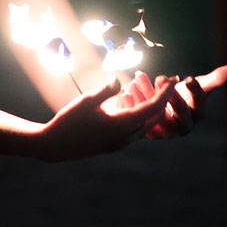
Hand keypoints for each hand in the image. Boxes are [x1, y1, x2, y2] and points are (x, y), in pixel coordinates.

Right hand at [39, 77, 175, 160]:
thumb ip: (108, 90)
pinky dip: (136, 115)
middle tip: (164, 82)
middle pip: (153, 118)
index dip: (164, 93)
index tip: (172, 80)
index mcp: (122, 125)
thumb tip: (120, 82)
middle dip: (160, 99)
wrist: (55, 145)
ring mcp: (119, 143)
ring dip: (147, 107)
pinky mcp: (112, 144)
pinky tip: (126, 102)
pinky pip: (132, 129)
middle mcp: (126, 137)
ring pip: (143, 124)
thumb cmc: (70, 121)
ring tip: (142, 89)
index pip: (152, 108)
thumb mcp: (88, 100)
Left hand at [117, 64, 226, 139]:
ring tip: (139, 78)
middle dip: (170, 96)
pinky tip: (124, 88)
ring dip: (146, 97)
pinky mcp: (143, 130)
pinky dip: (130, 104)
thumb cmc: (181, 94)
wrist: (158, 106)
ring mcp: (161, 131)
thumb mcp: (197, 85)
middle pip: (177, 117)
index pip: (198, 109)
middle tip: (162, 78)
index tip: (187, 77)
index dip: (194, 94)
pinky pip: (135, 119)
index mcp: (194, 117)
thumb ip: (217, 78)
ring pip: (154, 117)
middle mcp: (179, 128)